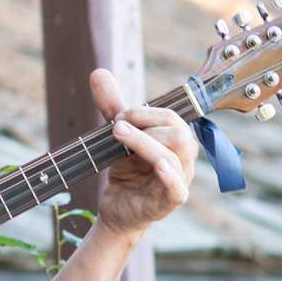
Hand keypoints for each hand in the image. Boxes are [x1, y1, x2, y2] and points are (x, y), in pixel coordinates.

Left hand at [89, 67, 198, 235]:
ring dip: (144, 142)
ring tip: (117, 136)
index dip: (144, 112)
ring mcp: (179, 181)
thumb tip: (98, 71)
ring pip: (175, 156)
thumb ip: (112, 106)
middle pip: (179, 133)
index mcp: (175, 141)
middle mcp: (183, 159)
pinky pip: (177, 188)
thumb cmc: (126, 172)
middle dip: (146, 125)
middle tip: (116, 127)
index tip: (117, 115)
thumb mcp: (117, 137)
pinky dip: (168, 175)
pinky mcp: (169, 202)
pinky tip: (155, 165)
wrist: (117, 209)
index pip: (172, 117)